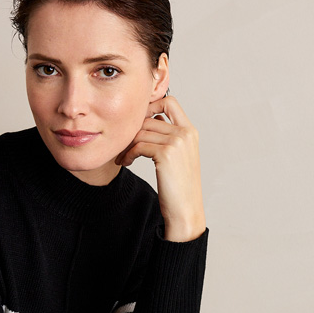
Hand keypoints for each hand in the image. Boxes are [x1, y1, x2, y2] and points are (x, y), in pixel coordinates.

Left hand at [115, 96, 204, 241]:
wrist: (185, 210)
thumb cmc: (179, 187)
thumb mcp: (178, 157)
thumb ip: (168, 136)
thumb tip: (150, 120)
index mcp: (191, 131)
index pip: (169, 101)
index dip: (150, 105)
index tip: (137, 121)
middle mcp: (186, 133)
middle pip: (149, 118)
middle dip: (132, 130)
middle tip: (123, 145)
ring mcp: (177, 142)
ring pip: (141, 131)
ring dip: (127, 144)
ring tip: (122, 156)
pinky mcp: (166, 154)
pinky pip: (138, 145)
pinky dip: (128, 154)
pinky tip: (126, 162)